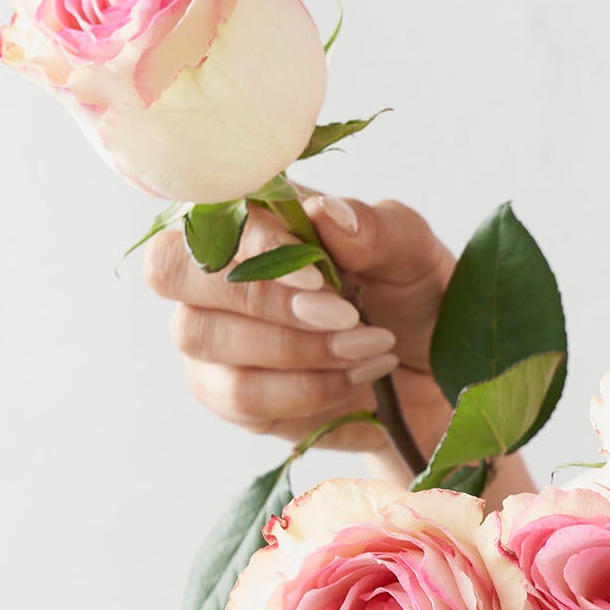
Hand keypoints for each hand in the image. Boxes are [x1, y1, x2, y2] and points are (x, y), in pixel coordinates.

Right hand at [145, 192, 455, 473]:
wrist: (434, 375)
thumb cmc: (411, 297)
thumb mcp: (411, 254)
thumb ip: (374, 229)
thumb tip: (327, 212)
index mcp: (251, 218)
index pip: (205, 217)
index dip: (250, 246)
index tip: (319, 278)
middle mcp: (213, 273)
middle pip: (174, 274)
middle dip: (267, 301)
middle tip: (348, 316)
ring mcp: (211, 336)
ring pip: (208, 340)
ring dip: (299, 351)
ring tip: (371, 349)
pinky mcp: (229, 396)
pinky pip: (242, 397)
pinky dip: (309, 392)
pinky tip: (358, 382)